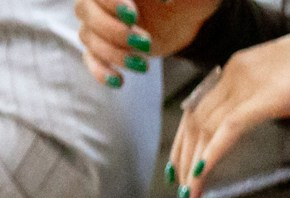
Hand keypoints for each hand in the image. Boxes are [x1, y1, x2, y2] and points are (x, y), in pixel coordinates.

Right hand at [75, 0, 217, 88]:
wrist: (188, 17)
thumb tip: (166, 1)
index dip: (110, 3)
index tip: (132, 15)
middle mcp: (101, 1)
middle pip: (86, 12)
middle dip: (112, 30)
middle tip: (145, 43)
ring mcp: (102, 24)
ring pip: (88, 37)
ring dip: (113, 54)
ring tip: (143, 66)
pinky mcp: (109, 47)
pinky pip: (91, 59)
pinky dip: (100, 71)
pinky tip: (119, 81)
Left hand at [167, 22, 289, 197]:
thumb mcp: (287, 83)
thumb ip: (268, 96)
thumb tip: (263, 111)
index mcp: (237, 71)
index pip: (200, 107)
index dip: (186, 137)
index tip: (182, 163)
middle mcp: (232, 77)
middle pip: (194, 119)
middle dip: (183, 155)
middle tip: (180, 186)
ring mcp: (245, 87)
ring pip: (205, 127)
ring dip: (193, 162)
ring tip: (190, 191)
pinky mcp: (262, 100)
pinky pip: (228, 129)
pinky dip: (212, 153)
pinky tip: (202, 173)